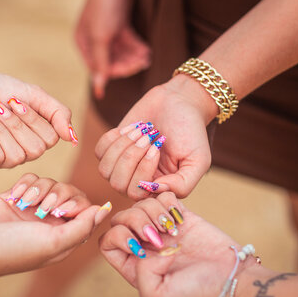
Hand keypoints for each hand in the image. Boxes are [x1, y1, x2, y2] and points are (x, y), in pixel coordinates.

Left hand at [0, 71, 77, 170]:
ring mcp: (1, 161)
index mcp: (36, 138)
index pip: (50, 139)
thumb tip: (72, 138)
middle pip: (35, 150)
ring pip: (15, 156)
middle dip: (15, 123)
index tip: (14, 100)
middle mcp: (21, 153)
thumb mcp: (34, 94)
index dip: (32, 118)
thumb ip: (58, 113)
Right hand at [0, 173, 111, 284]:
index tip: (61, 211)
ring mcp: (33, 208)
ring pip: (51, 182)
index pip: (86, 210)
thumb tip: (106, 209)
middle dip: (58, 195)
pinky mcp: (17, 195)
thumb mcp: (54, 243)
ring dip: (40, 189)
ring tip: (25, 203)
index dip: (78, 205)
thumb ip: (83, 226)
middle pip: (71, 193)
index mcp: (63, 238)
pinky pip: (33, 177)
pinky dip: (26, 183)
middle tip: (42, 208)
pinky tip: (14, 195)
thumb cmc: (12, 249)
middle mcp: (50, 223)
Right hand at [75, 0, 149, 98]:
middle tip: (143, 61)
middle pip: (112, 61)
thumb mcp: (101, 36)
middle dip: (128, 63)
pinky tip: (147, 50)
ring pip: (122, 53)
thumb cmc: (104, 4)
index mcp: (84, 44)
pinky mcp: (120, 25)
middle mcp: (94, 40)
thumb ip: (101, 63)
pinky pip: (129, 43)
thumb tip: (98, 87)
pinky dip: (137, 47)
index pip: (100, 68)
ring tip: (147, 56)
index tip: (134, 67)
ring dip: (135, 56)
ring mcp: (107, 33)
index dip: (118, 70)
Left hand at [95, 75, 218, 198]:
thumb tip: (154, 190)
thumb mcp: (198, 160)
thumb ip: (182, 184)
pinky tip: (132, 128)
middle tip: (149, 136)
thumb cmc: (191, 131)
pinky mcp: (112, 148)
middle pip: (118, 184)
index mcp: (157, 188)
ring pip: (105, 170)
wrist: (179, 102)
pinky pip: (99, 152)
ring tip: (142, 130)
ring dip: (122, 146)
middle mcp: (138, 181)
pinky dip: (114, 137)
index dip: (143, 171)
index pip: (137, 194)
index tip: (157, 148)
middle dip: (131, 157)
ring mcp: (123, 166)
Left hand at [99, 192, 259, 296]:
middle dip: (136, 220)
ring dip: (154, 211)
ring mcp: (162, 228)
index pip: (107, 241)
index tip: (141, 248)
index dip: (119, 238)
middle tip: (158, 235)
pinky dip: (168, 200)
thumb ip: (138, 274)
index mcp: (133, 266)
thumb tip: (146, 247)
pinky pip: (163, 195)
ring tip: (172, 229)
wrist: (233, 279)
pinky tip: (180, 217)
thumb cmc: (196, 293)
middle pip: (121, 217)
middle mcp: (144, 245)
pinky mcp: (180, 215)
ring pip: (141, 203)